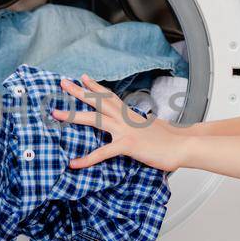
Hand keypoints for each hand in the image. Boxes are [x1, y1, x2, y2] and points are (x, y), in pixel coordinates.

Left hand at [51, 74, 188, 172]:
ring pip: (94, 119)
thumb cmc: (171, 140)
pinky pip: (102, 153)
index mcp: (131, 114)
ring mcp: (125, 130)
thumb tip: (145, 121)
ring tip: (55, 113)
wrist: (184, 145)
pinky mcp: (127, 145)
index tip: (84, 77)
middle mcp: (125, 118)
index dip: (95, 86)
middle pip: (98, 100)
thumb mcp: (154, 127)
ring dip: (73, 115)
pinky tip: (73, 163)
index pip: (110, 95)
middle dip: (78, 91)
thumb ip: (144, 123)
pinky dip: (86, 159)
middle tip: (63, 82)